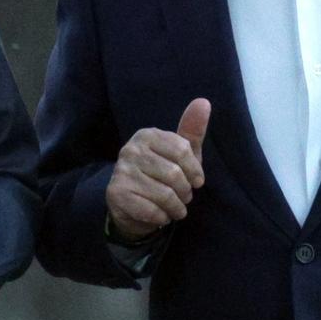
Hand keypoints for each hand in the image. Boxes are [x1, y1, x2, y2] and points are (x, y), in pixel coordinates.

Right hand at [105, 98, 210, 241]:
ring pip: (165, 195)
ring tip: (173, 207)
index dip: (195, 170)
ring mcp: (121, 171)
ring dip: (176, 208)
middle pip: (175, 174)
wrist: (131, 204)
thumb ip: (192, 130)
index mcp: (147, 135)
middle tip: (182, 196)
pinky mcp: (116, 194)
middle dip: (185, 192)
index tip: (196, 180)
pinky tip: (158, 214)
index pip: (183, 149)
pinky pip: (153, 211)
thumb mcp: (180, 154)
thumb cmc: (162, 174)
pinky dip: (162, 218)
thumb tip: (204, 102)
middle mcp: (130, 149)